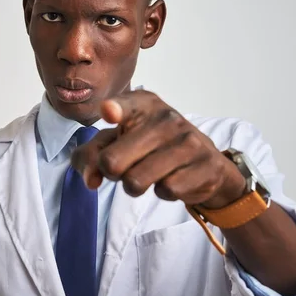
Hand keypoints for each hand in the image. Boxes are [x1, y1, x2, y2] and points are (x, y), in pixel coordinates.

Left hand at [72, 90, 246, 208]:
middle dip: (112, 173)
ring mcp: (188, 140)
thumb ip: (90, 155)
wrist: (203, 161)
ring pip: (136, 181)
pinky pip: (165, 191)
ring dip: (134, 185)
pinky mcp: (205, 164)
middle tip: (126, 166)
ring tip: (147, 173)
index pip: (125, 105)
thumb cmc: (148, 146)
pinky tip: (172, 177)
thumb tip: (91, 180)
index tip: (108, 112)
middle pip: (113, 162)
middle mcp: (166, 117)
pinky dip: (163, 191)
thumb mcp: (116, 140)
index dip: (114, 110)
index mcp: (142, 104)